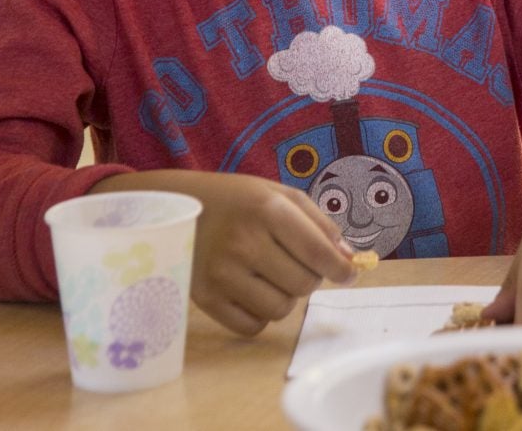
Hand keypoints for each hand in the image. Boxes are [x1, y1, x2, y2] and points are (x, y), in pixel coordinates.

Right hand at [92, 170, 356, 335]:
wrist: (172, 207)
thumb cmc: (236, 200)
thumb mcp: (279, 195)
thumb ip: (319, 224)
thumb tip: (349, 260)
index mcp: (267, 210)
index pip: (318, 252)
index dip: (341, 269)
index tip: (349, 273)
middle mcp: (243, 243)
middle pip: (304, 284)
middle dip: (311, 277)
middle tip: (298, 263)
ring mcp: (221, 274)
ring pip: (281, 308)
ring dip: (286, 296)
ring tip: (271, 274)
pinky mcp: (204, 299)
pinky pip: (252, 326)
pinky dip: (260, 313)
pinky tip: (252, 290)